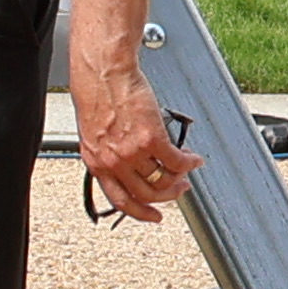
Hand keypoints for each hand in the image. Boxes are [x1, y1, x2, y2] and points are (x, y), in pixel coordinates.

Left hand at [71, 44, 184, 219]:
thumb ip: (108, 152)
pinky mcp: (151, 139)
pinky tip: (194, 158)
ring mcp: (132, 153)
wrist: (103, 73)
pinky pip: (177, 161)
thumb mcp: (93, 132)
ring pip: (163, 180)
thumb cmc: (96, 93)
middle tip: (179, 190)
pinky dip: (190, 163)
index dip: (139, 212)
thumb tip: (127, 164)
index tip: (153, 215)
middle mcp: (113, 162)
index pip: (120, 200)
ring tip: (187, 171)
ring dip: (180, 180)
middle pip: (146, 194)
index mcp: (97, 162)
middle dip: (167, 196)